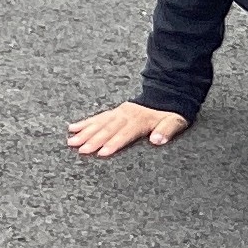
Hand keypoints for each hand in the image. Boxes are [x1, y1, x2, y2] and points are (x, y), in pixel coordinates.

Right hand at [67, 101, 189, 157]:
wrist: (167, 94)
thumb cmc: (171, 114)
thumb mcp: (176, 121)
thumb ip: (167, 130)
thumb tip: (157, 140)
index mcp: (142, 120)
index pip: (126, 133)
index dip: (114, 143)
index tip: (103, 153)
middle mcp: (128, 115)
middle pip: (109, 128)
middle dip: (94, 140)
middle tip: (81, 150)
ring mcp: (119, 112)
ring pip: (100, 122)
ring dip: (85, 132)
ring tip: (71, 141)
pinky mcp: (114, 111)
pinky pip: (98, 117)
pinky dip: (85, 122)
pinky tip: (72, 128)